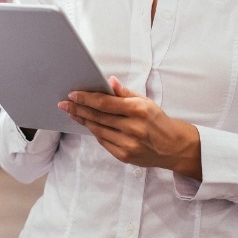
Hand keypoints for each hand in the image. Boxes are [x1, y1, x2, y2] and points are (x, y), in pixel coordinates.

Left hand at [59, 76, 202, 179]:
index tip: (73, 95)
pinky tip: (87, 124)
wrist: (173, 147)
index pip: (105, 103)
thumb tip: (109, 82)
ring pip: (98, 130)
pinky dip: (94, 132)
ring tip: (72, 113)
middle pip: (98, 116)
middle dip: (78, 109)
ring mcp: (128, 144)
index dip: (86, 99)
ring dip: (83, 120)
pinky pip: (104, 142)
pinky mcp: (125, 156)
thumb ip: (125, 93)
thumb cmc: (158, 121)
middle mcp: (132, 128)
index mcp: (138, 110)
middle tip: (64, 104)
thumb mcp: (146, 102)